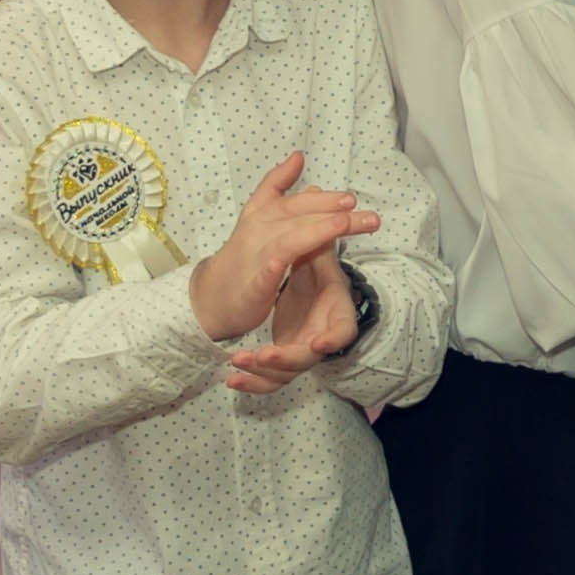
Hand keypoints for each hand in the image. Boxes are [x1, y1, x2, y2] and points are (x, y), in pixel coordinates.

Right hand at [190, 154, 377, 348]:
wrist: (214, 292)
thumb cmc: (245, 253)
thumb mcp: (260, 213)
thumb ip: (278, 185)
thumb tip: (298, 158)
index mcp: (263, 213)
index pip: (293, 200)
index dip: (321, 198)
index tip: (349, 198)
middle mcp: (259, 229)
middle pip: (299, 216)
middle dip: (330, 210)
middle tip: (357, 210)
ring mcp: (255, 257)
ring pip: (288, 240)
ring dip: (315, 230)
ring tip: (341, 225)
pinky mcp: (252, 284)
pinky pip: (263, 274)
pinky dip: (272, 267)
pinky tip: (281, 264)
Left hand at [223, 246, 360, 396]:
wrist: (307, 297)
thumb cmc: (316, 274)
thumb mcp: (317, 254)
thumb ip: (317, 235)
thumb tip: (311, 190)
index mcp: (335, 313)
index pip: (343, 332)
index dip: (334, 339)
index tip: (317, 344)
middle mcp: (319, 339)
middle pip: (307, 359)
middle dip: (286, 358)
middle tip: (262, 354)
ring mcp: (300, 355)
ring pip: (284, 376)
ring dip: (261, 374)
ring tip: (237, 361)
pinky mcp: (282, 364)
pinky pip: (268, 382)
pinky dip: (251, 383)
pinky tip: (231, 381)